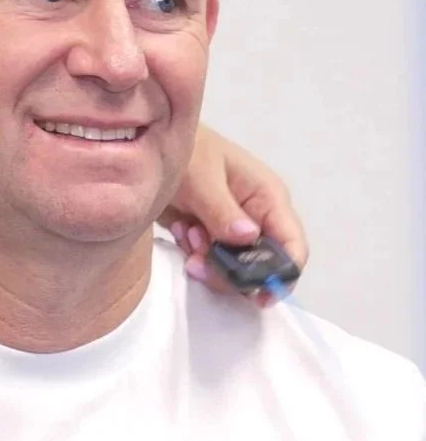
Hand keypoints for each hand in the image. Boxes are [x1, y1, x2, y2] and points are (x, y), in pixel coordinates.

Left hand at [161, 125, 307, 305]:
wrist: (149, 144)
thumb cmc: (185, 152)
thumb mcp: (201, 178)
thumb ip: (222, 210)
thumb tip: (249, 238)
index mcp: (268, 199)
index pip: (292, 246)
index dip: (282, 276)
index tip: (259, 296)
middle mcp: (257, 219)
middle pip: (261, 267)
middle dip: (230, 271)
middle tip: (198, 258)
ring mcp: (232, 230)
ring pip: (233, 270)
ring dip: (208, 262)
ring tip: (186, 233)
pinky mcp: (209, 236)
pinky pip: (210, 262)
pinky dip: (194, 255)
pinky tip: (181, 232)